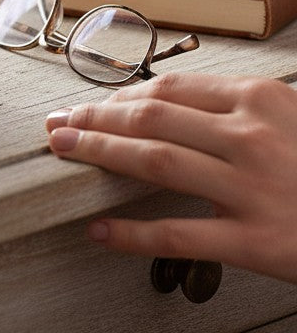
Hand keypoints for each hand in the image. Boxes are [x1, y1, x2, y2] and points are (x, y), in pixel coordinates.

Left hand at [45, 74, 296, 282]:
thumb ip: (236, 110)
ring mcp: (254, 189)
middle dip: (94, 117)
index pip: (169, 90)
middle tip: (58, 123)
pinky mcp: (258, 242)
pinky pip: (179, 233)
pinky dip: (131, 233)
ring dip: (99, 153)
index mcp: (261, 101)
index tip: (90, 104)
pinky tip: (100, 231)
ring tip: (62, 152)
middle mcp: (253, 137)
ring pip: (155, 161)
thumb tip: (167, 106)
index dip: (119, 96)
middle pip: (151, 117)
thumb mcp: (290, 120)